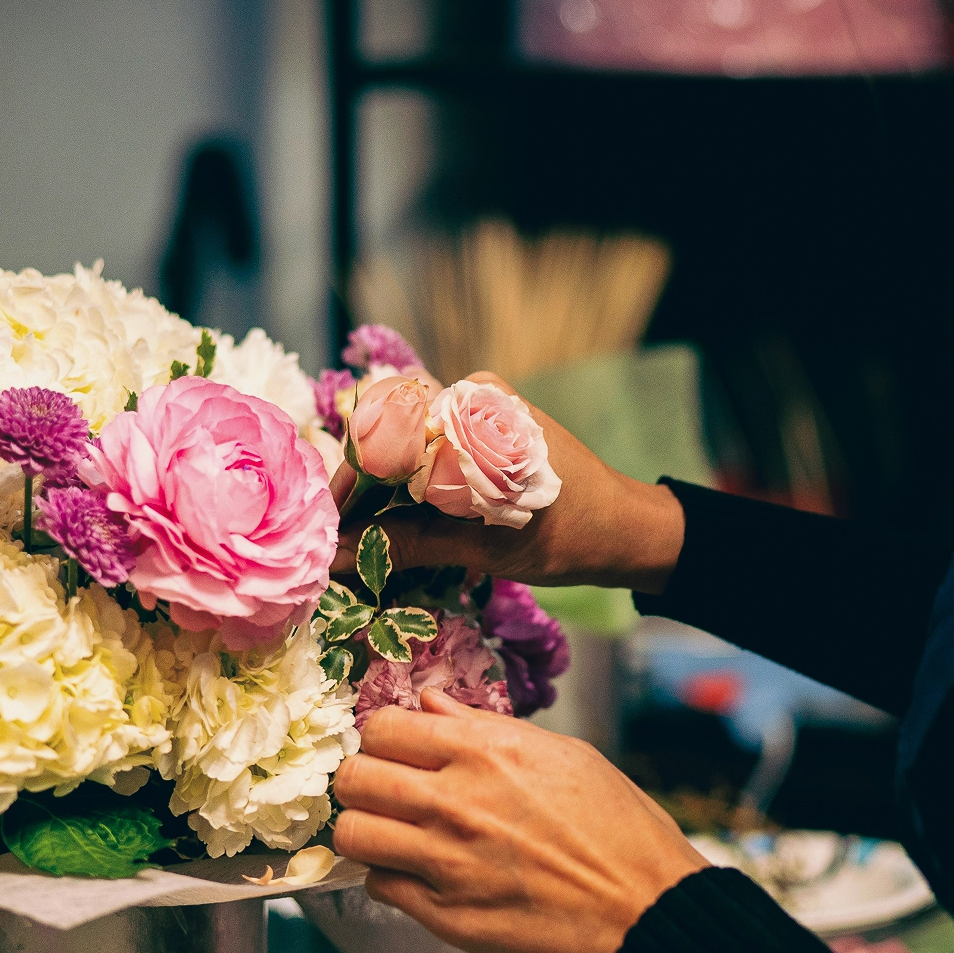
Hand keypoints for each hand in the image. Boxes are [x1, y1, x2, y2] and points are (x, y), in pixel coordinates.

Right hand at [331, 370, 685, 594]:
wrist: (625, 529)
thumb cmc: (567, 536)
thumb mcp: (485, 546)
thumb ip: (407, 545)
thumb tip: (336, 557)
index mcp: (474, 410)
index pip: (384, 433)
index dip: (348, 484)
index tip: (328, 529)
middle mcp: (471, 395)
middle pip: (388, 433)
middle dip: (358, 489)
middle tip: (339, 541)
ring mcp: (476, 408)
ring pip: (403, 443)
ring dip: (378, 490)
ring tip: (360, 537)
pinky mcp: (480, 429)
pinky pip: (426, 449)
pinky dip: (404, 486)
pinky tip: (394, 521)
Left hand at [332, 689, 710, 952]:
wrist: (646, 914)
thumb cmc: (620, 830)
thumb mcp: (565, 755)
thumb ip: (487, 727)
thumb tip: (432, 703)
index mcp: (487, 753)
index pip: (383, 728)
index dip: (383, 738)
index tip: (396, 751)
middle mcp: (456, 803)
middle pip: (353, 778)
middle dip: (362, 782)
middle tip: (385, 793)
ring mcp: (446, 863)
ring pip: (352, 835)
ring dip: (366, 831)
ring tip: (393, 834)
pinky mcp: (446, 917)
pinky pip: (380, 886)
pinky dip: (391, 878)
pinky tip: (421, 875)